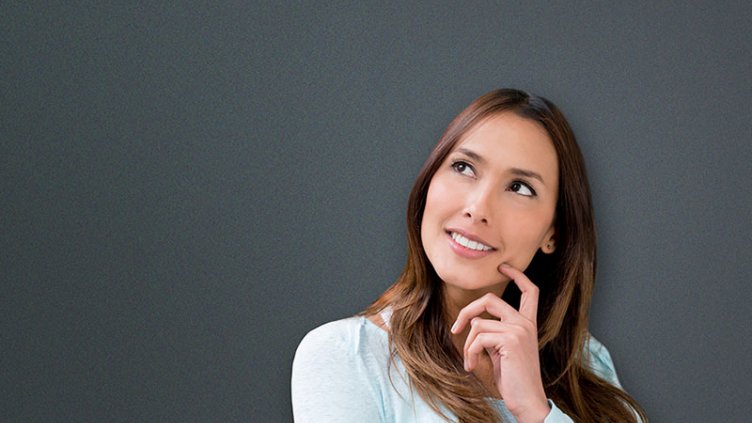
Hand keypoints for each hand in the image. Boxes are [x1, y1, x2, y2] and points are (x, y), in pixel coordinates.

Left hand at [450, 264, 549, 422]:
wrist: (527, 400)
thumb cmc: (513, 379)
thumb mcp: (504, 350)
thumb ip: (495, 332)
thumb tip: (474, 322)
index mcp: (528, 323)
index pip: (529, 291)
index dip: (517, 275)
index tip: (503, 267)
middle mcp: (525, 323)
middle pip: (489, 299)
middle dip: (467, 311)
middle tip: (455, 328)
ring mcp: (519, 330)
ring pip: (478, 323)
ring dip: (467, 344)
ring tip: (470, 361)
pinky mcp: (510, 340)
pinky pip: (477, 338)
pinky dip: (469, 353)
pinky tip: (472, 367)